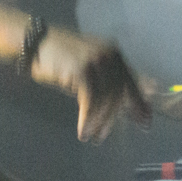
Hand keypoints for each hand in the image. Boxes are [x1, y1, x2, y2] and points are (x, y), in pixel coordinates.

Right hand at [32, 27, 151, 140]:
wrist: (36, 43)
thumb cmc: (62, 58)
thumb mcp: (90, 68)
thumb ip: (109, 81)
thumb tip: (134, 102)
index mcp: (114, 53)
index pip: (131, 82)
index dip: (139, 104)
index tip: (145, 123)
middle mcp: (109, 54)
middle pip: (119, 93)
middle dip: (113, 118)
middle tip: (103, 136)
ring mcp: (95, 61)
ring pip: (105, 99)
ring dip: (99, 122)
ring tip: (92, 137)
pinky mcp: (82, 70)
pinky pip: (90, 101)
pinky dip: (87, 119)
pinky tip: (83, 131)